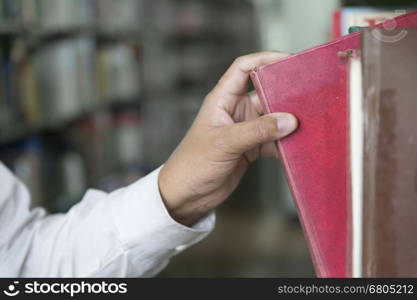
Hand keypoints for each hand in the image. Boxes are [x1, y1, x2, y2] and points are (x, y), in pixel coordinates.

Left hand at [159, 51, 297, 225]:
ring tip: (311, 121)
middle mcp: (235, 111)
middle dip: (286, 93)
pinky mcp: (251, 149)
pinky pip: (274, 140)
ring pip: (273, 118)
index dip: (265, 59)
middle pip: (265, 93)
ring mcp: (244, 130)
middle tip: (310, 94)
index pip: (244, 68)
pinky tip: (298, 145)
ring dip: (289, 121)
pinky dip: (286, 143)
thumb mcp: (224, 143)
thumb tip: (289, 120)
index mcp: (222, 99)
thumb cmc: (192, 164)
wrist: (185, 196)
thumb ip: (257, 131)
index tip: (289, 60)